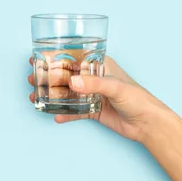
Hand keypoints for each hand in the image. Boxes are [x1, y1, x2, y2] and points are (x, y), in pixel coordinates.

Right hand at [28, 57, 166, 141]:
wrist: (148, 124)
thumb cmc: (138, 99)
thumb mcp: (116, 87)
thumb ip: (94, 85)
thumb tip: (72, 82)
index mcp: (99, 66)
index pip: (74, 57)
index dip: (56, 57)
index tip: (38, 56)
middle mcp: (93, 79)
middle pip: (66, 75)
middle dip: (48, 77)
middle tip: (33, 78)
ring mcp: (92, 95)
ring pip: (67, 93)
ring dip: (52, 95)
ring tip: (36, 97)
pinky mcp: (92, 110)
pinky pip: (74, 111)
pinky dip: (64, 114)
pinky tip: (54, 116)